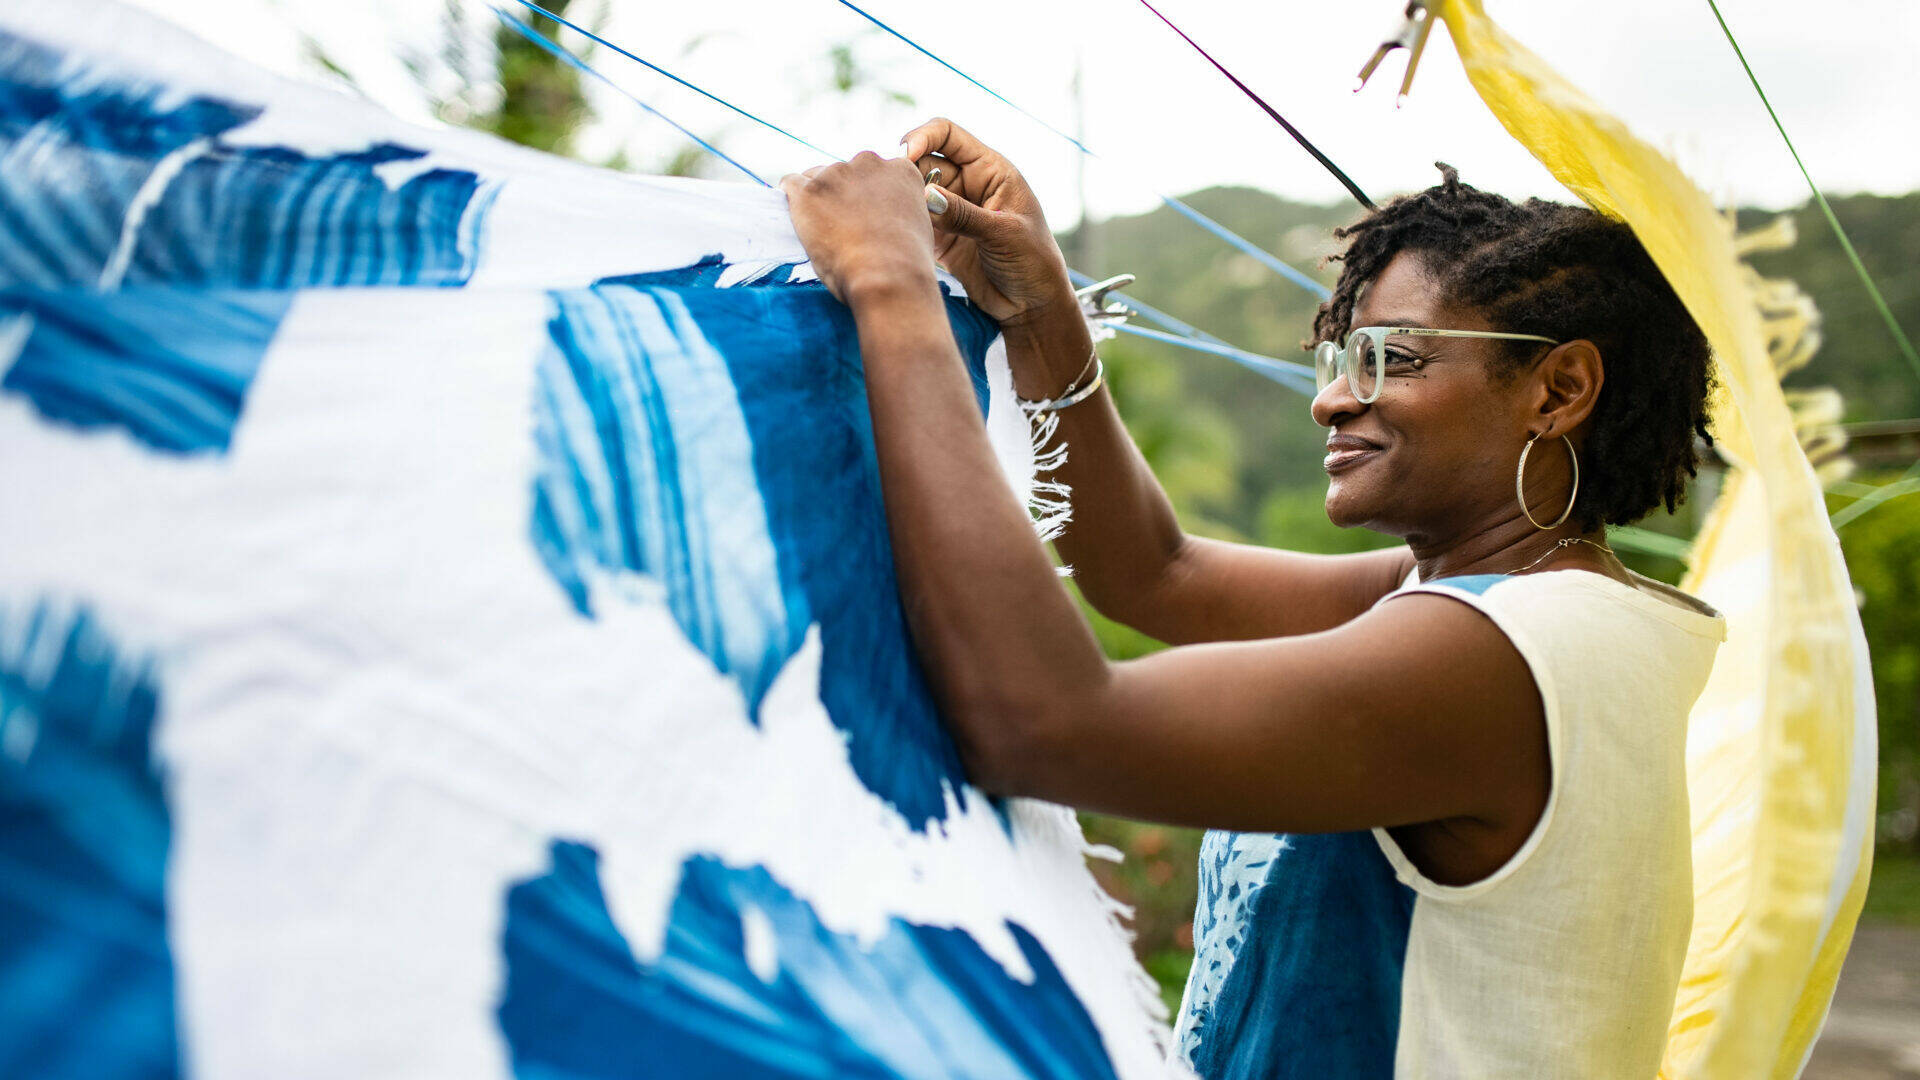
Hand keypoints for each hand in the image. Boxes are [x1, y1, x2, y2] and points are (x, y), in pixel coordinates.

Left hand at [779, 152, 938, 306]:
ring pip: (816, 178)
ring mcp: (836, 174)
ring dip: (817, 200)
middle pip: (844, 172)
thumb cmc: (908, 266)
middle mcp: (870, 163)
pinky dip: (791, 200)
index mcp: (900, 171)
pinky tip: (798, 218)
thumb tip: (887, 223)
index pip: (876, 172)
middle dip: (840, 195)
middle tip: (841, 228)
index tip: (862, 215)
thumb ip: (902, 214)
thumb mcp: (918, 229)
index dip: (866, 195)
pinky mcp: (809, 190)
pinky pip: (790, 184)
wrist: (888, 279)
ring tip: (823, 233)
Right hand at [902, 118, 1075, 327]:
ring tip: (896, 216)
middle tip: (897, 194)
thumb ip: (964, 215)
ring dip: (902, 199)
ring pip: (914, 192)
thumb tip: (925, 195)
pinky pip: (913, 221)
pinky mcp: (940, 237)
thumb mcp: (1004, 234)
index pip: (948, 134)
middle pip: (924, 162)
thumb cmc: (1033, 262)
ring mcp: (952, 210)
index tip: (905, 155)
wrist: (1032, 306)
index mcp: (990, 170)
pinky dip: (903, 223)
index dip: (923, 136)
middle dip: (907, 172)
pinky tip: (898, 233)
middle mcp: (967, 184)